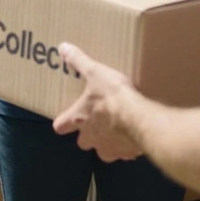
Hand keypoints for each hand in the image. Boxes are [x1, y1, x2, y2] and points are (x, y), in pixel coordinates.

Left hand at [52, 43, 142, 161]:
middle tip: (98, 122)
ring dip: (110, 142)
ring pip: (105, 151)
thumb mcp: (95, 72)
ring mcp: (109, 149)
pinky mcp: (127, 153)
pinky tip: (136, 135)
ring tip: (119, 130)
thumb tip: (62, 47)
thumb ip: (79, 61)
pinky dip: (128, 146)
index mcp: (79, 119)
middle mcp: (91, 138)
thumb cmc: (112, 95)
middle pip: (84, 142)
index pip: (60, 126)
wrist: (139, 118)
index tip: (66, 119)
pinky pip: (125, 152)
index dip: (63, 122)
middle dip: (89, 135)